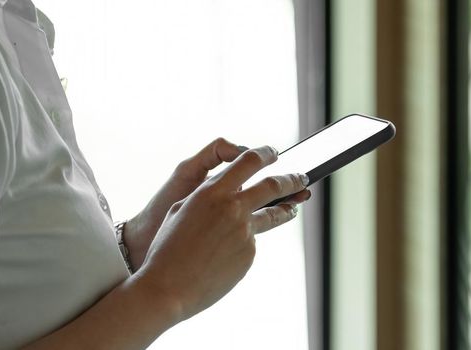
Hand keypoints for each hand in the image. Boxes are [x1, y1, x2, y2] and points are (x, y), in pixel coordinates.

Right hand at [123, 138, 307, 269]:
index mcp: (213, 192)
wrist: (168, 287)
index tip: (274, 153)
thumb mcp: (181, 210)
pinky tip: (231, 252)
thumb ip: (208, 196)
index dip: (265, 154)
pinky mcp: (249, 254)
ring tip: (294, 206)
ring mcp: (245, 232)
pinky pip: (252, 242)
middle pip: (274, 185)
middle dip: (292, 179)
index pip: (249, 161)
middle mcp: (233, 208)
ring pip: (274, 215)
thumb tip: (230, 192)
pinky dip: (246, 242)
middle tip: (302, 176)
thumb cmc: (167, 248)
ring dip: (288, 208)